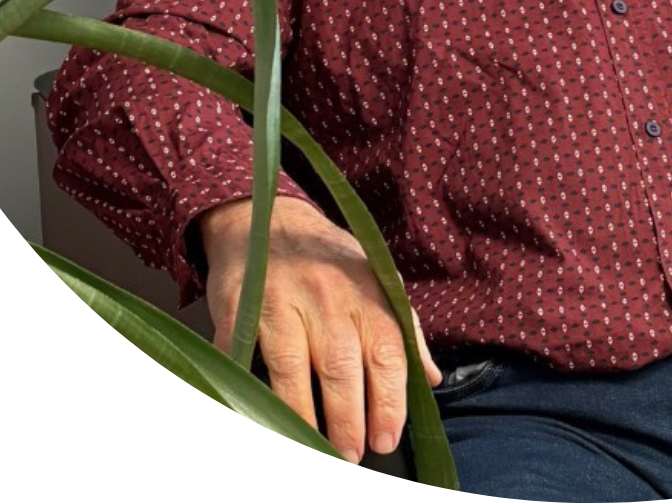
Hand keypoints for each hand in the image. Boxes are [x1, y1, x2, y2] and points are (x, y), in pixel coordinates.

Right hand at [199, 196, 441, 460]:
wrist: (268, 218)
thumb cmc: (328, 260)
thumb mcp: (374, 279)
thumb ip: (403, 328)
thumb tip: (431, 379)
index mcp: (366, 291)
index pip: (387, 351)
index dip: (389, 400)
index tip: (387, 438)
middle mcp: (326, 295)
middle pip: (340, 367)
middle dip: (348, 419)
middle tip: (351, 454)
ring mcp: (280, 301)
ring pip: (291, 371)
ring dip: (302, 417)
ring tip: (311, 447)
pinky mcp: (239, 308)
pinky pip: (242, 359)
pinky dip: (246, 392)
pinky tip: (257, 418)